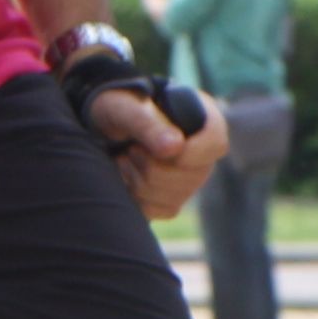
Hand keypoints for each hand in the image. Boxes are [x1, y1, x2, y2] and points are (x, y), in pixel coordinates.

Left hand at [88, 84, 228, 222]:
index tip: (165, 151)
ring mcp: (190, 177)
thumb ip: (147, 124)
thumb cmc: (116, 108)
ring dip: (140, 179)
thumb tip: (176, 147)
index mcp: (200, 118)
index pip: (216, 142)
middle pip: (193, 176)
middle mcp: (201, 150)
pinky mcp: (173, 199)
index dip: (194, 152)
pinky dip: (137, 196)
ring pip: (175, 197)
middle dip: (153, 165)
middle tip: (132, 147)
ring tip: (127, 157)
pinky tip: (128, 175)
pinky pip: (161, 210)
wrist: (101, 128)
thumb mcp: (123, 109)